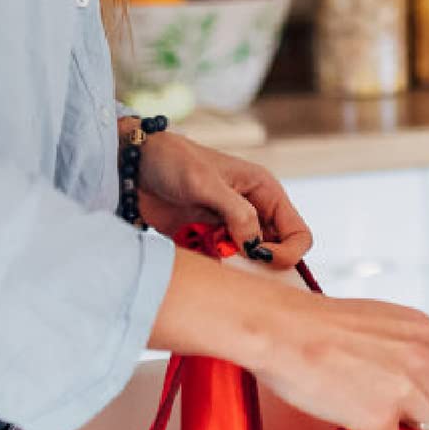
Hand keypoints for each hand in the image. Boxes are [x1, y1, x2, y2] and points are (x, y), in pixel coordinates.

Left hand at [133, 130, 312, 266]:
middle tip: (232, 262)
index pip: (298, 233)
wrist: (130, 165)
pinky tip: (193, 253)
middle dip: (259, 266)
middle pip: (276, 253)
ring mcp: (229, 229)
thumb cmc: (172, 161)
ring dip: (232, 268)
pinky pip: (221, 265)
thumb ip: (236, 213)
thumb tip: (255, 246)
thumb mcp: (205, 183)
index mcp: (264, 193)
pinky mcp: (206, 241)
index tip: (258, 257)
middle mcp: (253, 212)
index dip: (287, 253)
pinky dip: (212, 268)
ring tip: (207, 253)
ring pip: (248, 264)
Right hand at [242, 275, 428, 429]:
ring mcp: (407, 391)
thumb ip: (413, 341)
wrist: (284, 332)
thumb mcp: (383, 320)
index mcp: (424, 331)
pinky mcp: (382, 420)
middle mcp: (425, 358)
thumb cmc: (323, 325)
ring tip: (384, 411)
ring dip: (419, 425)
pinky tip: (354, 420)